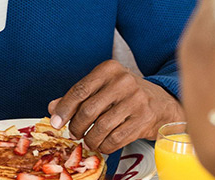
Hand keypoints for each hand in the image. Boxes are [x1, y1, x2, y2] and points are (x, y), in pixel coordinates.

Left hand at [48, 60, 183, 152]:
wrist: (161, 103)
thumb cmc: (125, 94)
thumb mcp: (102, 88)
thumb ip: (77, 96)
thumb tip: (53, 108)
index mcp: (109, 69)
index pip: (80, 90)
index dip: (64, 109)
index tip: (56, 122)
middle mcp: (123, 81)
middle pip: (88, 110)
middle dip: (76, 126)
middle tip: (74, 133)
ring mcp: (136, 100)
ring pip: (101, 127)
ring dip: (90, 139)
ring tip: (89, 140)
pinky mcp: (144, 119)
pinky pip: (116, 139)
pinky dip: (105, 146)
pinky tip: (103, 144)